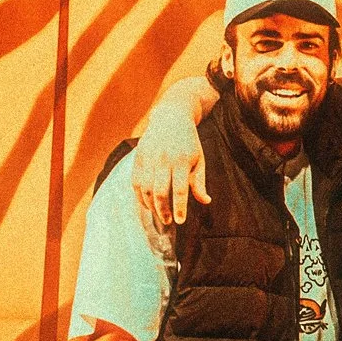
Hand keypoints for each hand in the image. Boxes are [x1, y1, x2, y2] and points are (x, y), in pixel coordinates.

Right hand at [133, 103, 209, 235]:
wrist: (171, 118)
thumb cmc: (189, 143)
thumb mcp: (199, 160)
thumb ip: (200, 182)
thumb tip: (206, 202)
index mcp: (182, 161)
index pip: (179, 190)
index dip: (179, 208)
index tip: (180, 221)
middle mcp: (163, 160)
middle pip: (159, 192)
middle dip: (162, 210)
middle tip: (167, 222)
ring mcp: (149, 158)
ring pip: (145, 189)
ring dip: (150, 206)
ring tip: (158, 214)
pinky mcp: (138, 157)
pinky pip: (136, 182)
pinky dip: (140, 196)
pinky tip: (147, 204)